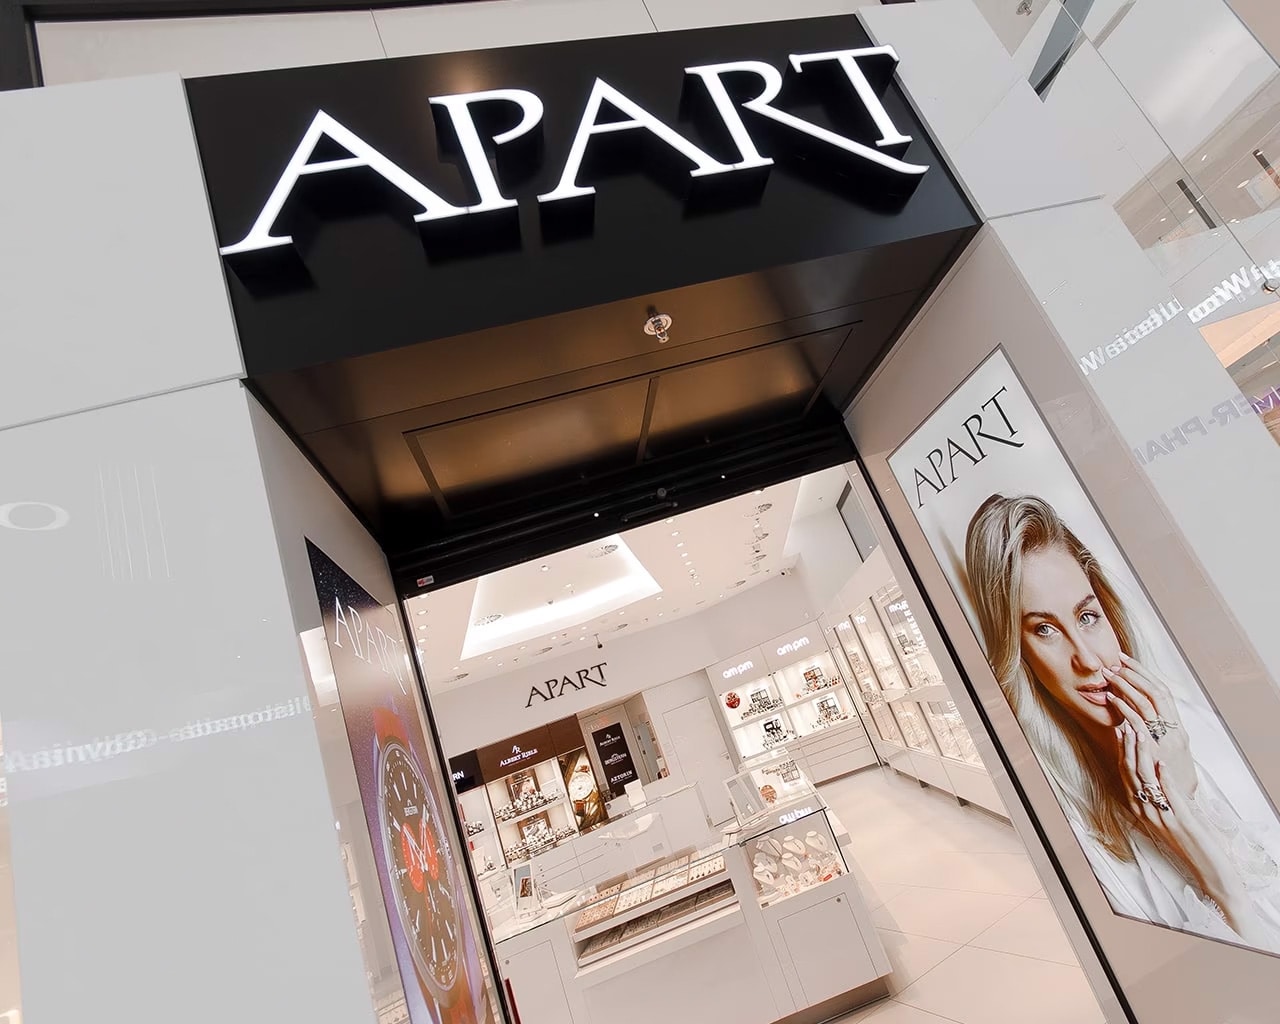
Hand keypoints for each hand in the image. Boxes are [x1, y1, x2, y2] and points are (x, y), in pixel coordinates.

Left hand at [1104, 652, 1196, 796]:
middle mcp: (1175, 731)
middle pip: (1156, 693)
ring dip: (1127, 688)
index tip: (1127, 660)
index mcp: (1178, 728)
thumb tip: (1134, 716)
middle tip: (1115, 661)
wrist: (1182, 803)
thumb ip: (1155, 733)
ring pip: (1147, 705)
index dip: (1145, 674)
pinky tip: (1112, 700)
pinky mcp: (1157, 752)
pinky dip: (1126, 710)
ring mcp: (1166, 740)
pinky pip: (1140, 725)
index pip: (1163, 692)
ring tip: (1110, 676)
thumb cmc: (1173, 778)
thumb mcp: (1169, 752)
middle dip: (1135, 675)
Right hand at [1115, 715, 1266, 942]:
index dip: (1121, 750)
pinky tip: (1162, 760)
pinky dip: (1164, 776)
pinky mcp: (1180, 821)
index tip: (1120, 728)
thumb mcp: (1171, 817)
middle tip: (1125, 722)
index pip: (1125, 775)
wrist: (1210, 872)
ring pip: (1145, 779)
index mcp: (1141, 811)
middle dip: (1127, 746)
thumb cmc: (1192, 844)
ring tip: (1141, 732)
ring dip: (1142, 753)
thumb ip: (1160, 797)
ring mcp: (1162, 817)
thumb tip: (1155, 774)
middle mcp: (1147, 813)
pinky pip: (1168, 794)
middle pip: (1131, 773)